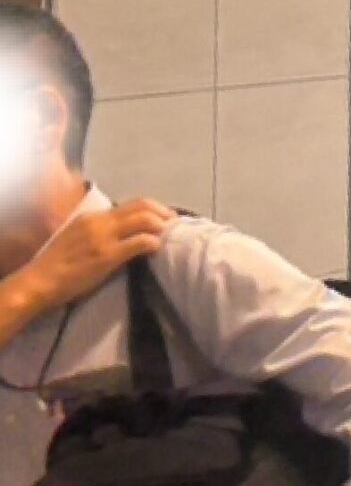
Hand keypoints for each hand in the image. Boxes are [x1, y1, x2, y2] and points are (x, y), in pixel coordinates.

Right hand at [7, 200, 174, 312]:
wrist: (39, 281)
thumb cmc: (58, 264)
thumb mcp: (78, 237)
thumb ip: (100, 231)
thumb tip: (126, 233)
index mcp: (92, 216)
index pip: (131, 204)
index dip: (153, 209)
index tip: (164, 217)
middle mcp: (100, 221)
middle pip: (143, 206)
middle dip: (164, 212)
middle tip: (175, 224)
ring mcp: (105, 237)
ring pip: (145, 219)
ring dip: (162, 226)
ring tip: (170, 236)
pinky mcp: (108, 255)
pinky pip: (140, 242)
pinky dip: (154, 243)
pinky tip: (157, 249)